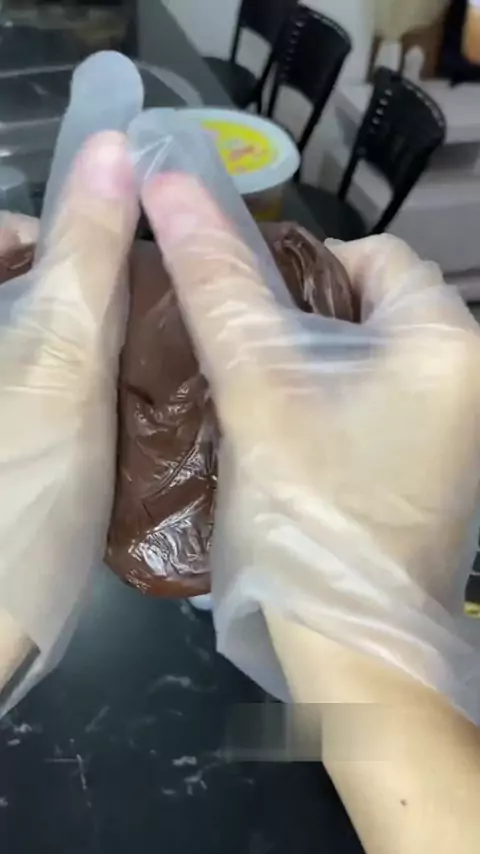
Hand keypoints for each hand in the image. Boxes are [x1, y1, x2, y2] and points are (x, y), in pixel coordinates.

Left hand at [0, 132, 135, 699]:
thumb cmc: (15, 497)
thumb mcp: (59, 362)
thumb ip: (85, 250)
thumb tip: (115, 145)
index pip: (0, 232)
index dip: (60, 240)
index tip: (117, 287)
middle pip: (21, 286)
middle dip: (79, 299)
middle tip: (135, 342)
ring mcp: (3, 398)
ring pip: (35, 339)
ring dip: (84, 345)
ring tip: (133, 377)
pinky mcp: (11, 439)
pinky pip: (39, 388)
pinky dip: (72, 388)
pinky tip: (107, 418)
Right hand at [142, 174, 479, 718]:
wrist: (354, 655)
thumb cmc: (312, 514)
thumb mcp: (259, 391)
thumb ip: (219, 285)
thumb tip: (174, 184)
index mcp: (450, 341)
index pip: (371, 254)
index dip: (299, 268)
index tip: (246, 314)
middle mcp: (471, 376)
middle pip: (372, 304)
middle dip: (303, 319)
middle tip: (243, 359)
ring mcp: (460, 425)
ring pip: (373, 355)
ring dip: (313, 362)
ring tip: (258, 395)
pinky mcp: (439, 464)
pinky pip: (383, 400)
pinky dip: (336, 401)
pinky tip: (293, 433)